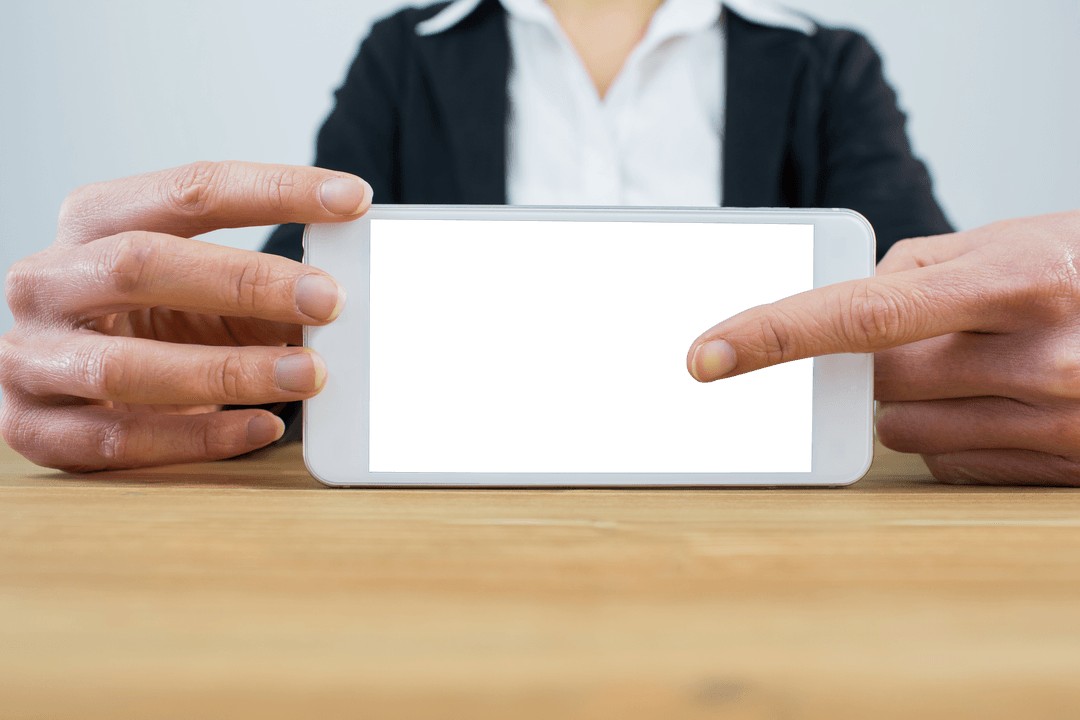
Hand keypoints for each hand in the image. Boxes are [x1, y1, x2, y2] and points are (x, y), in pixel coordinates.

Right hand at [0, 161, 371, 470]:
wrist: (74, 386)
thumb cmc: (153, 326)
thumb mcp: (209, 295)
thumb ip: (271, 292)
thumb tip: (352, 297)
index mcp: (94, 220)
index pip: (190, 190)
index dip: (276, 191)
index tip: (351, 199)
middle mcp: (48, 279)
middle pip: (142, 264)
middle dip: (246, 282)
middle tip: (330, 299)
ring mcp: (30, 356)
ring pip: (126, 365)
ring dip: (230, 371)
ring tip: (309, 374)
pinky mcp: (34, 428)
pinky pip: (122, 439)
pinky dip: (201, 438)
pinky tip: (264, 427)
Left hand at [685, 210, 1079, 484]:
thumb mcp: (1019, 238)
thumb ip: (922, 266)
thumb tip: (844, 297)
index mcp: (1017, 279)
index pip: (862, 312)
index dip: (774, 334)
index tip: (707, 354)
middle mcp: (1039, 356)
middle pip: (879, 381)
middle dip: (879, 361)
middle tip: (927, 335)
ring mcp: (1056, 422)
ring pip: (905, 429)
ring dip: (915, 400)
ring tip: (977, 366)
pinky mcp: (1061, 469)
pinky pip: (950, 464)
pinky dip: (953, 435)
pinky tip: (1000, 403)